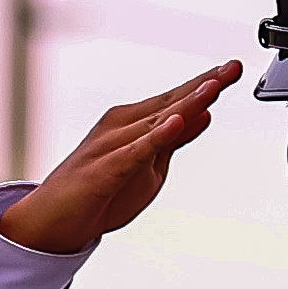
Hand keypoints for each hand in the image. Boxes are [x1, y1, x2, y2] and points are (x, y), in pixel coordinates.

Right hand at [0, 67, 236, 255]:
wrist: (52, 220)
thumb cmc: (99, 192)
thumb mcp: (149, 166)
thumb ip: (174, 140)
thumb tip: (205, 114)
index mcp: (134, 123)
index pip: (176, 99)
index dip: (206, 84)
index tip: (234, 69)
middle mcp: (122, 126)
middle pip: (170, 102)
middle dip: (204, 85)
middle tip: (234, 68)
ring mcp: (111, 146)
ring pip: (155, 121)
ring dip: (186, 103)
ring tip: (213, 87)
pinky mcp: (103, 170)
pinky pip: (134, 152)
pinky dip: (155, 137)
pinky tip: (174, 124)